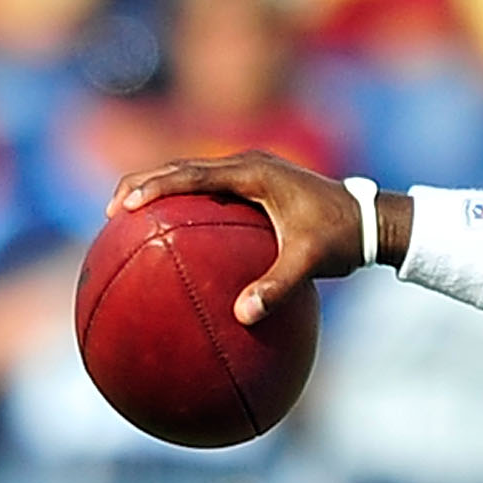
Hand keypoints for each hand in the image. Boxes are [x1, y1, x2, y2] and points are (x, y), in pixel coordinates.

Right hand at [110, 152, 369, 327]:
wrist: (371, 219)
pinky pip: (208, 191)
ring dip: (159, 190)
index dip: (156, 187)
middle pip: (182, 167)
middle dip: (143, 184)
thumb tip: (243, 317)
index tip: (127, 204)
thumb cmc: (341, 239)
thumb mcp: (310, 263)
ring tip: (126, 216)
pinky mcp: (253, 186)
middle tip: (111, 209)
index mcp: (254, 172)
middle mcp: (247, 165)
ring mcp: (249, 173)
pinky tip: (169, 235)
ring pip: (192, 175)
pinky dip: (183, 205)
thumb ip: (278, 287)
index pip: (193, 175)